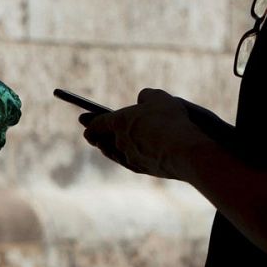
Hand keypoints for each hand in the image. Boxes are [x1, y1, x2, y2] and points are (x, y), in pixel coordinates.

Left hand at [81, 87, 210, 178]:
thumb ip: (147, 96)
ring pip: (114, 153)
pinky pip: (130, 162)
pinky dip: (127, 157)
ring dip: (108, 149)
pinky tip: (128, 155)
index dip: (89, 120)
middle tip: (90, 135)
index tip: (82, 119)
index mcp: (119, 122)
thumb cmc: (170, 121)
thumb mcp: (159, 98)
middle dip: (95, 137)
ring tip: (104, 145)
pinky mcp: (143, 169)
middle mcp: (120, 143)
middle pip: (103, 140)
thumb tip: (142, 100)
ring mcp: (130, 158)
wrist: (184, 152)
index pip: (98, 123)